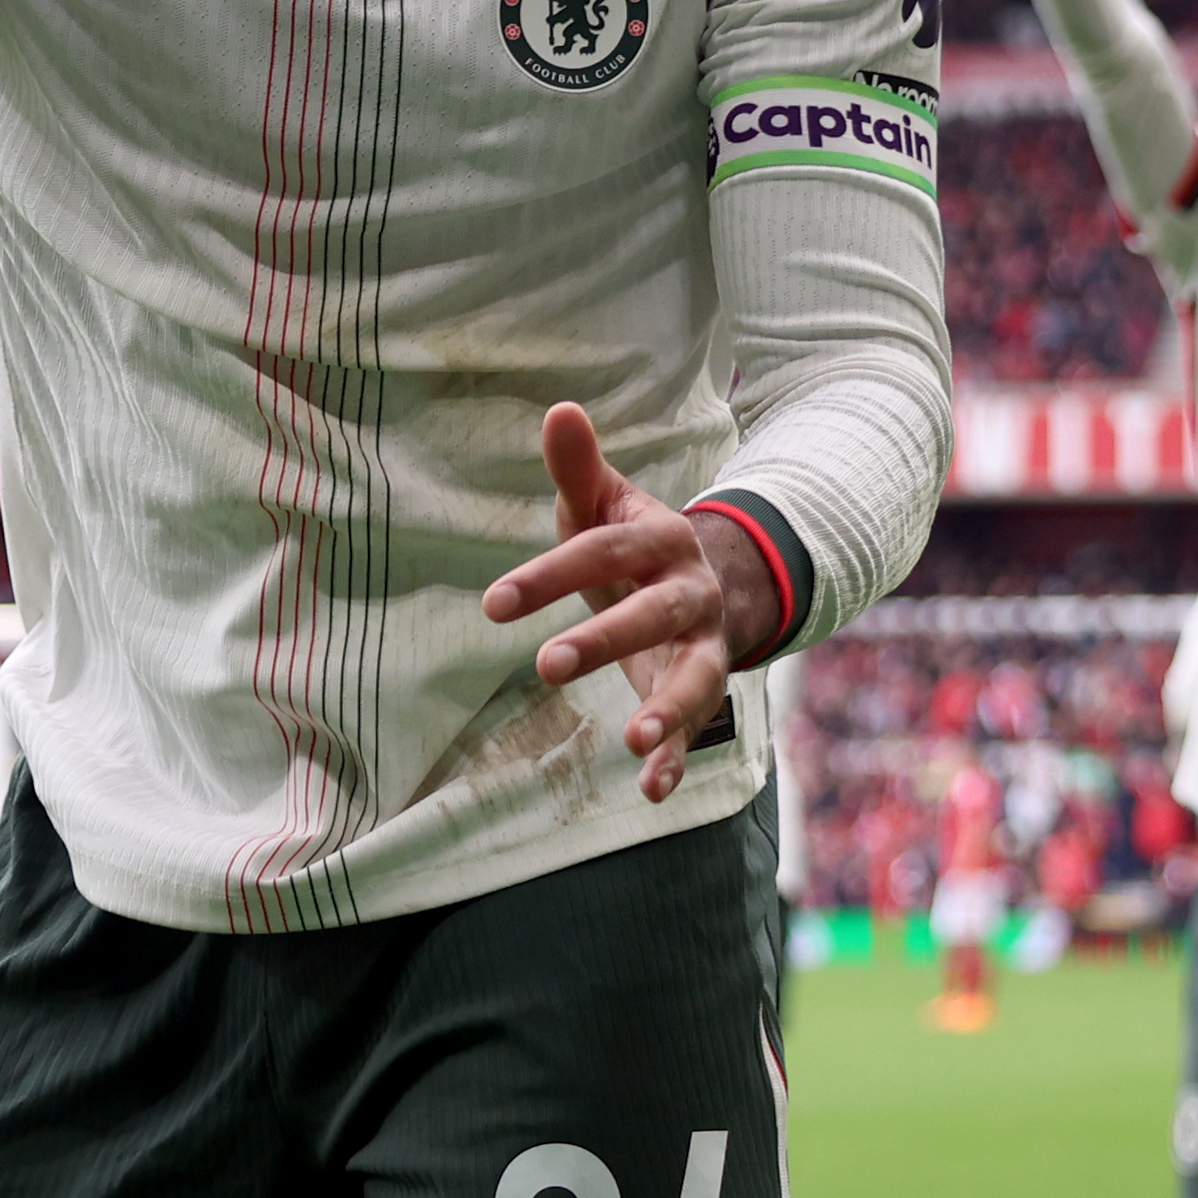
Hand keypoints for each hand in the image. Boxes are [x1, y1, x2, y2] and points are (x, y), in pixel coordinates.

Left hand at [483, 402, 778, 803]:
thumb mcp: (602, 505)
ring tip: (631, 737)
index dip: (551, 576)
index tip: (492, 605)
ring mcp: (703, 647)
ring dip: (669, 709)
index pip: (603, 553)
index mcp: (662, 540)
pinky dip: (677, 761)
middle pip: (653, 615)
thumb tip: (560, 408)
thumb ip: (577, 468)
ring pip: (695, 678)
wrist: (705, 582)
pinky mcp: (700, 692)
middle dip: (605, 639)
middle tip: (545, 665)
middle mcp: (692, 594)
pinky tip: (650, 789)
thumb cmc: (627, 543)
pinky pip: (697, 731)